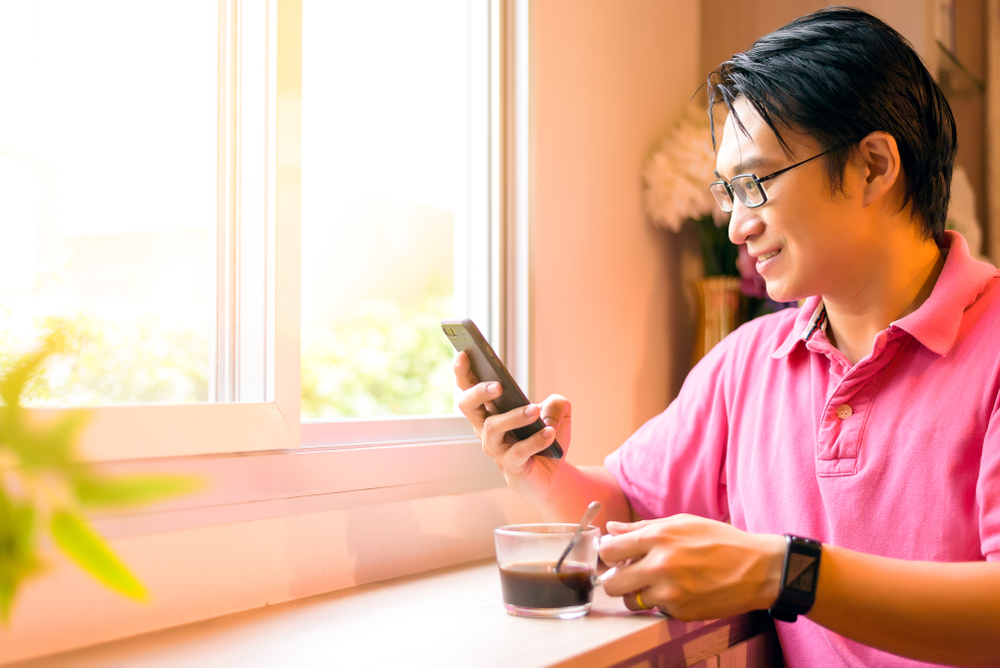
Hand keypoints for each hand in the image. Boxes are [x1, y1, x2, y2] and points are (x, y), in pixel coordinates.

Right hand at [453, 351, 571, 504]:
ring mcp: (496, 449)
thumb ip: (556, 403)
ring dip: (514, 416)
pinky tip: (549, 433)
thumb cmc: (545, 439)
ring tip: (534, 411)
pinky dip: (535, 441)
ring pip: (493, 427)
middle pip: (467, 405)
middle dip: (478, 392)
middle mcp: (486, 428)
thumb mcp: (557, 414)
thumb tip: (550, 404)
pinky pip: (518, 451)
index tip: (464, 353)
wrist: (552, 476)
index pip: (468, 387)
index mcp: (490, 411)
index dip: (462, 371)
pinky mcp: (511, 466)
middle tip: (497, 385)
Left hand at [598, 514, 784, 619]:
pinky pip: (658, 610)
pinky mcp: (681, 612)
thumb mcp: (682, 523)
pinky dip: (664, 603)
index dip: (608, 554)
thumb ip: (642, 527)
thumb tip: (612, 528)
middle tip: (628, 575)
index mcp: (658, 538)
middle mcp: (660, 566)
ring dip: (638, 594)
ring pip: (632, 602)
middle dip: (615, 580)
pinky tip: (681, 591)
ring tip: (657, 583)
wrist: (757, 569)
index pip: (609, 551)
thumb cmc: (719, 541)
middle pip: (611, 584)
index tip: (615, 556)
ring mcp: (670, 592)